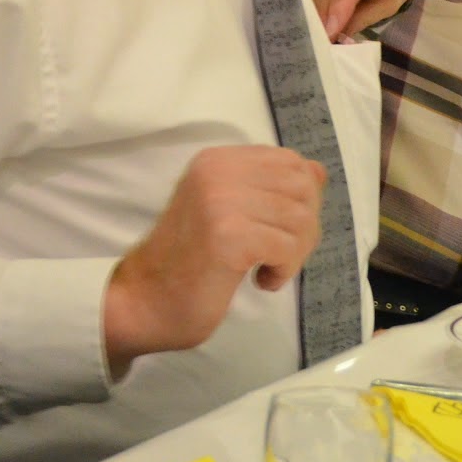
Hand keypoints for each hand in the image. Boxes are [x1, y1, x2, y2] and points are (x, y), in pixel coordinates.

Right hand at [103, 146, 326, 373]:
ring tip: (268, 269)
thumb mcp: (228, 211)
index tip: (281, 230)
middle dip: (305, 228)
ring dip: (295, 253)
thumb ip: (270, 188)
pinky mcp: (227, 237)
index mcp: (217, 160)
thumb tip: (319, 171)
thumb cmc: (189, 262)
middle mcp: (217, 170)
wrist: (143, 301)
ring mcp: (221, 201)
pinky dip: (284, 270)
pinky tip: (260, 281)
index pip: (291, 162)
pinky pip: (287, 247)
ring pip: (300, 219)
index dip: (302, 199)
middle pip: (302, 189)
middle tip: (280, 256)